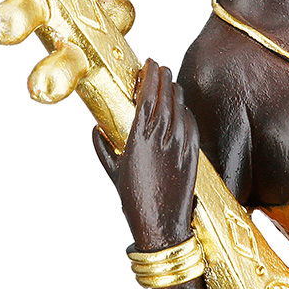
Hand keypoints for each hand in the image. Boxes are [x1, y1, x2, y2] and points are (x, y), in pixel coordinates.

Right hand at [93, 60, 199, 251]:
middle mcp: (162, 137)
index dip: (150, 77)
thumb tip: (95, 131)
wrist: (162, 224)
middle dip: (164, 78)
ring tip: (170, 83)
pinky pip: (192, 125)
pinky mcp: (193, 154)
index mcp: (139, 138)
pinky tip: (183, 108)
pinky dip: (187, 112)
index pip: (148, 97)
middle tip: (160, 66)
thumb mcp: (115, 173)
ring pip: (181, 108)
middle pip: (166, 97)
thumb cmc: (134, 201)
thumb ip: (104, 149)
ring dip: (176, 93)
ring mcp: (180, 145)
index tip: (149, 64)